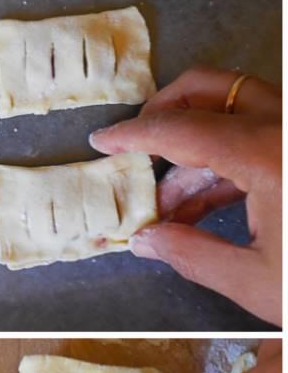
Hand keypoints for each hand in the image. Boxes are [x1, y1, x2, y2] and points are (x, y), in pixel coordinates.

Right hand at [89, 66, 281, 323]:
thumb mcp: (255, 281)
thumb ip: (191, 254)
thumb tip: (145, 239)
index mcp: (269, 157)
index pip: (184, 131)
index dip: (136, 136)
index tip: (103, 141)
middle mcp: (287, 130)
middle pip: (211, 91)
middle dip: (166, 114)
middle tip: (137, 147)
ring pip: (237, 108)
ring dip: (197, 142)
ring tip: (171, 200)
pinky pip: (262, 131)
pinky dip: (230, 156)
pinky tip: (206, 201)